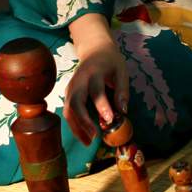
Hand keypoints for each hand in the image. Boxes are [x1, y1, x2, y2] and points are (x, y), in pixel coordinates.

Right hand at [64, 14, 127, 144]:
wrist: (94, 48)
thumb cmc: (110, 62)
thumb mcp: (121, 71)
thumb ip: (122, 91)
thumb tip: (123, 112)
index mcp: (94, 72)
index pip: (96, 90)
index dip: (102, 106)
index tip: (109, 120)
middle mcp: (79, 80)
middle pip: (75, 102)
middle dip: (83, 121)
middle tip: (94, 137)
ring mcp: (71, 86)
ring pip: (68, 109)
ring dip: (76, 127)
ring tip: (88, 142)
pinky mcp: (68, 93)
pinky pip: (67, 111)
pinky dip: (74, 125)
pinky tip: (83, 136)